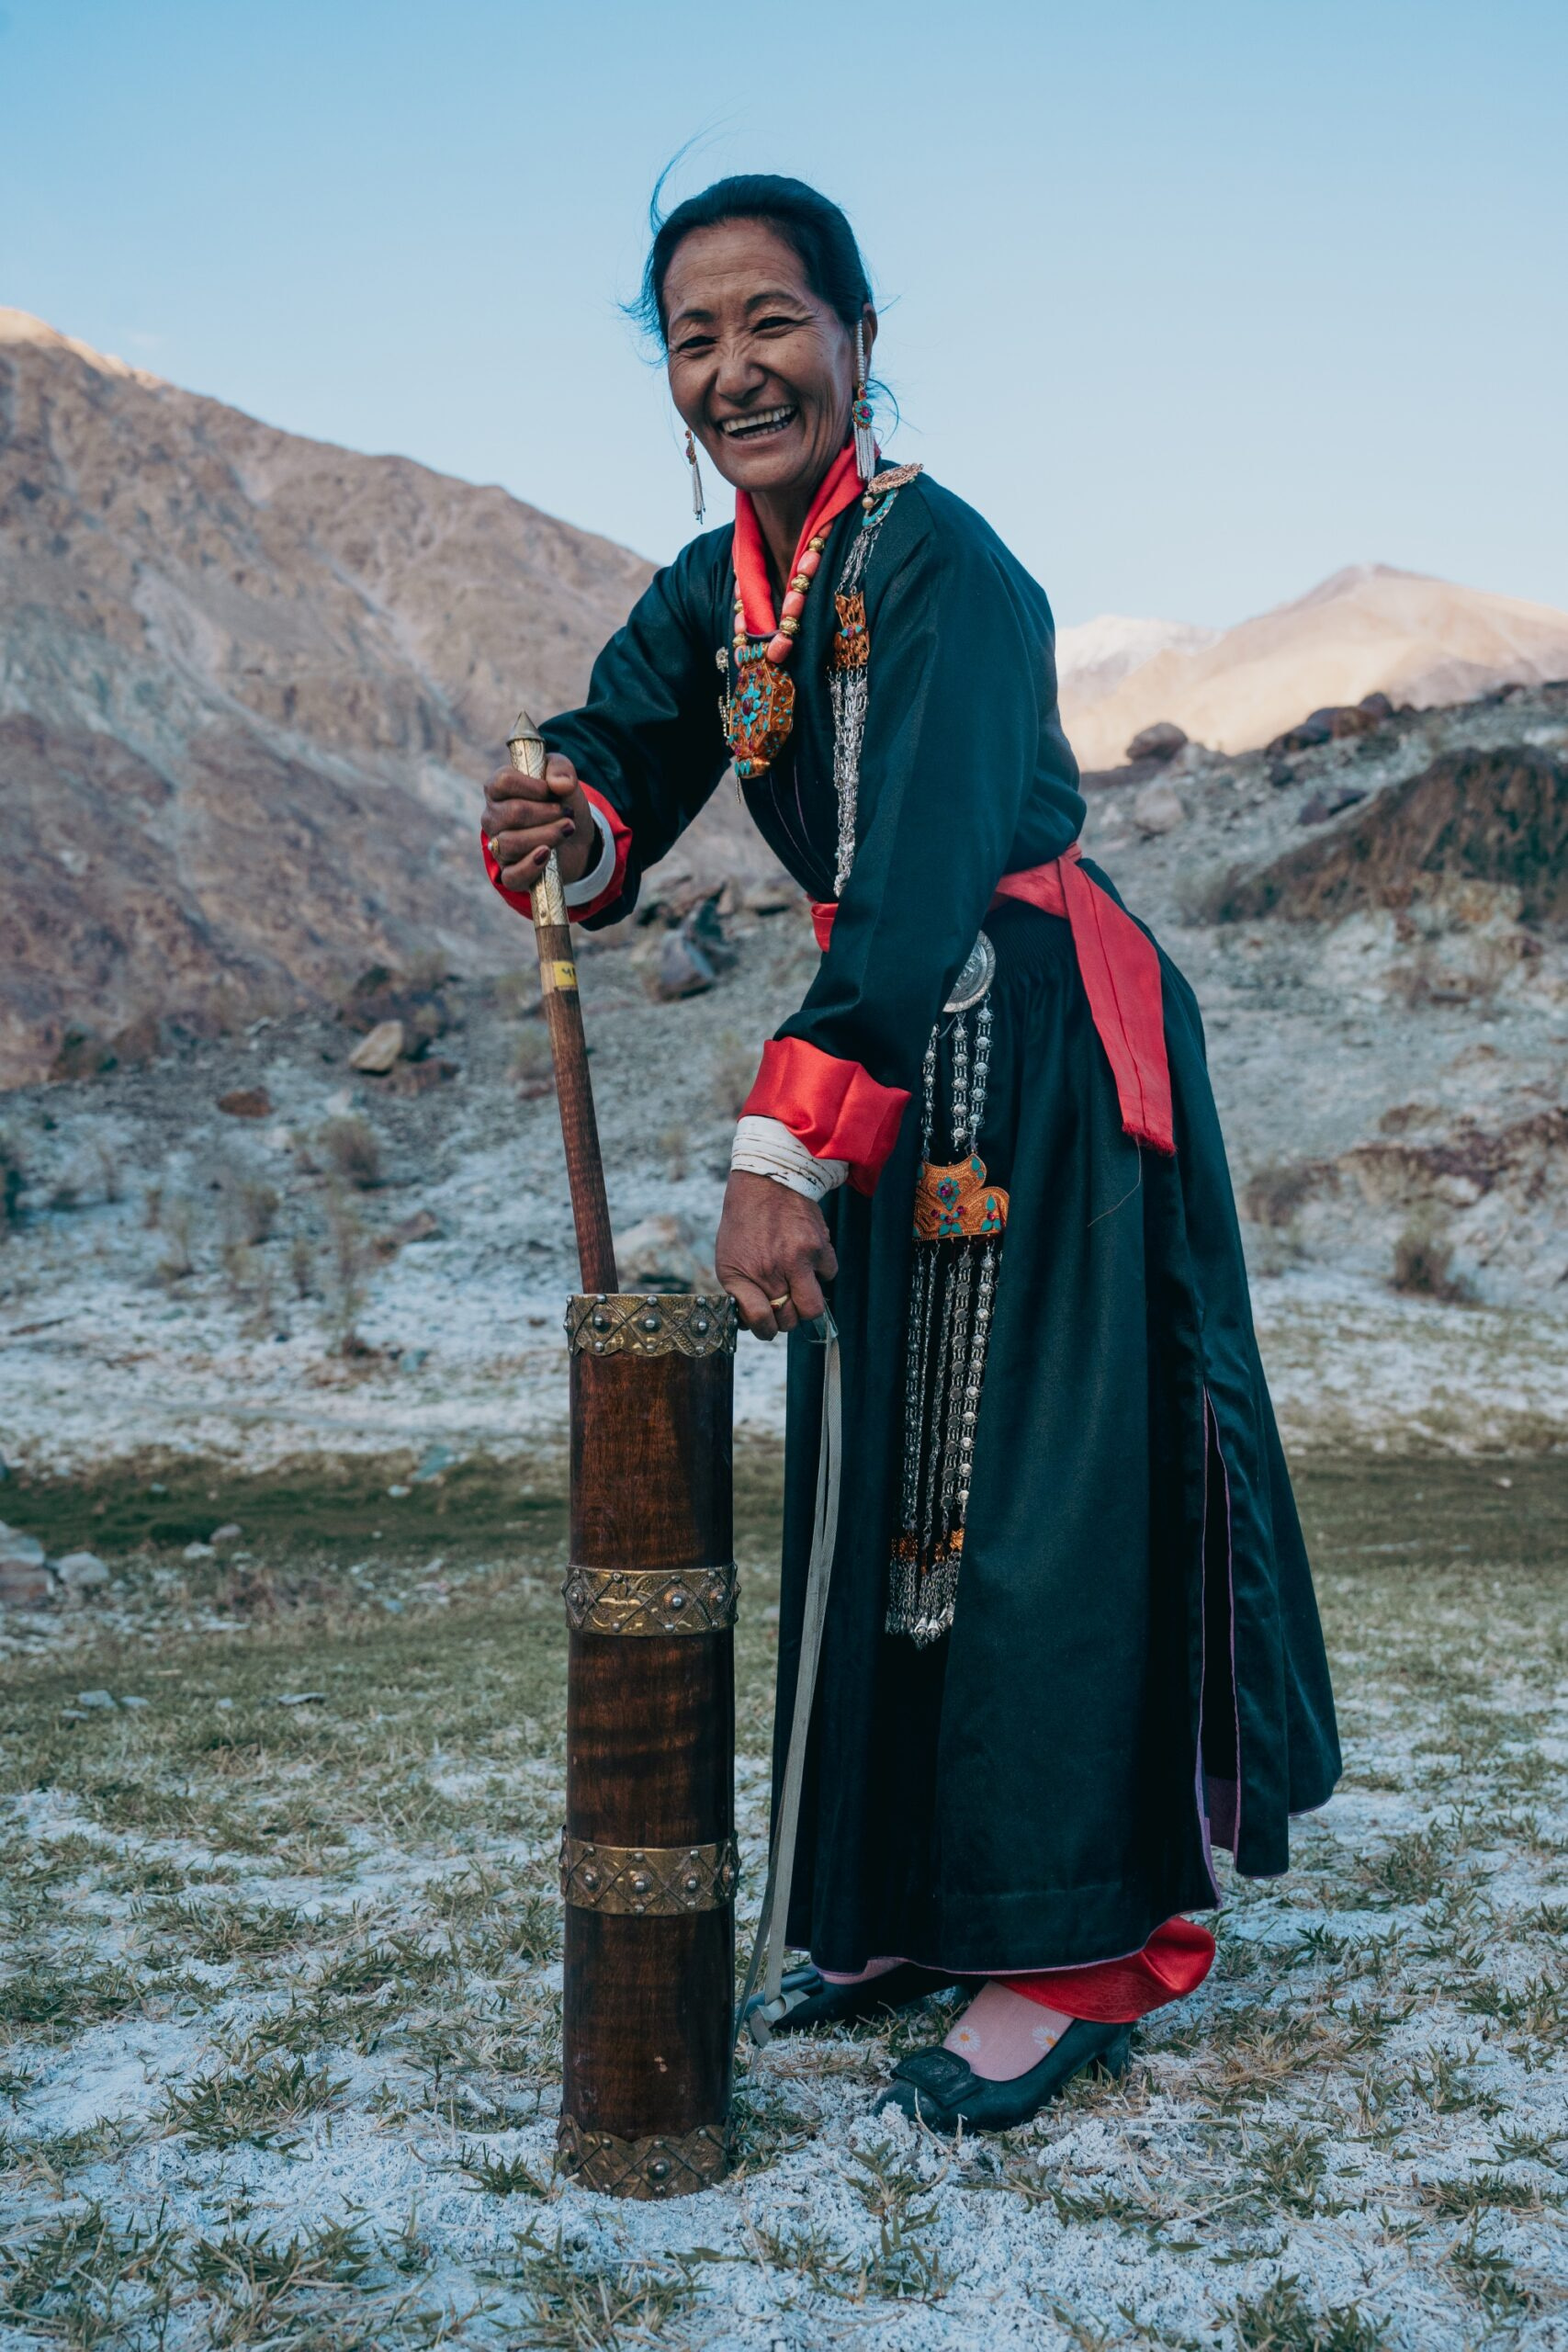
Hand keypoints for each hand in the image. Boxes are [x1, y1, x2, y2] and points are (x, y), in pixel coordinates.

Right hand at [482, 751, 595, 890]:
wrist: (576, 837)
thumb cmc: (561, 802)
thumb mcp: (565, 778)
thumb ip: (561, 769)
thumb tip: (559, 785)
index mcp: (498, 789)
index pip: (502, 781)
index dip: (532, 786)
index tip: (551, 790)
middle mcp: (492, 818)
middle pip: (512, 813)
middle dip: (548, 813)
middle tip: (568, 813)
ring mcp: (498, 847)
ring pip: (511, 843)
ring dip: (547, 835)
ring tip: (568, 830)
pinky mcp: (510, 873)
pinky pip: (511, 876)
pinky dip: (530, 866)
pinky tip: (547, 855)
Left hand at [715, 1170, 837, 1340]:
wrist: (766, 1182)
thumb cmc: (744, 1223)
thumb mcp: (727, 1259)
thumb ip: (740, 1293)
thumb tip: (754, 1322)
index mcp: (743, 1275)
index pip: (761, 1322)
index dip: (764, 1330)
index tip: (766, 1326)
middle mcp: (771, 1271)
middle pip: (790, 1321)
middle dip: (787, 1319)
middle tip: (783, 1305)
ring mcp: (798, 1261)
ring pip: (814, 1308)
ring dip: (807, 1303)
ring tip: (797, 1285)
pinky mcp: (819, 1247)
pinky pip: (829, 1275)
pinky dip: (821, 1272)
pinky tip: (808, 1259)